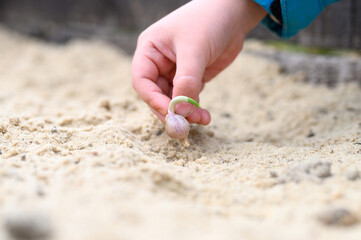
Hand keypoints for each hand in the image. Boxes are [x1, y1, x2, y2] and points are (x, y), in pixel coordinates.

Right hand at [132, 0, 265, 124]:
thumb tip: (181, 111)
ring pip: (173, 100)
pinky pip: (188, 98)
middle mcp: (159, 63)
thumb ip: (186, 81)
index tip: (169, 113)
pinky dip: (195, 109)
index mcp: (150, 50)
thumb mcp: (195, 50)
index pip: (142, 81)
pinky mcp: (192, 78)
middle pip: (156, 95)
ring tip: (202, 119)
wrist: (234, 14)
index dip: (153, 100)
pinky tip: (204, 115)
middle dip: (170, 110)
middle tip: (185, 125)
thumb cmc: (208, 22)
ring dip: (185, 112)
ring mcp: (175, 72)